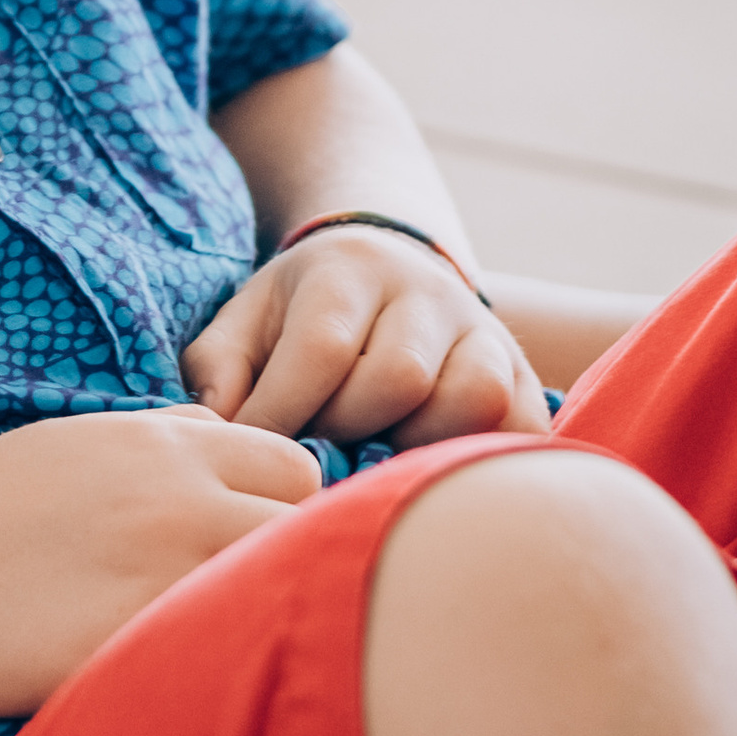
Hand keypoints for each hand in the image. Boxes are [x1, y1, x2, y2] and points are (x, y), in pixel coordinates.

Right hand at [0, 406, 322, 719]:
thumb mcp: (81, 442)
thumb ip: (164, 439)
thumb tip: (222, 434)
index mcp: (167, 447)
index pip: (299, 468)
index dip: (297, 512)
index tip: (270, 549)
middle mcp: (177, 500)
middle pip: (311, 532)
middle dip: (303, 568)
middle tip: (263, 608)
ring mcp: (157, 576)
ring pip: (280, 597)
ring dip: (271, 623)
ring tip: (238, 653)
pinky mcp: (129, 650)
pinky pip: (218, 663)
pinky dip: (222, 676)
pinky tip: (194, 689)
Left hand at [184, 230, 552, 448]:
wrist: (387, 267)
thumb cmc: (305, 312)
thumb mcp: (249, 319)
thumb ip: (219, 369)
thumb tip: (215, 429)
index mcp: (349, 269)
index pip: (323, 347)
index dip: (283, 412)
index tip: (254, 453)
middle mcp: (424, 292)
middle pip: (398, 377)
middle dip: (348, 428)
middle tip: (320, 447)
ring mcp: (482, 331)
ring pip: (470, 399)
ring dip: (414, 445)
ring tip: (375, 454)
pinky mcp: (521, 375)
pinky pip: (519, 427)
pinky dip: (475, 459)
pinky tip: (426, 468)